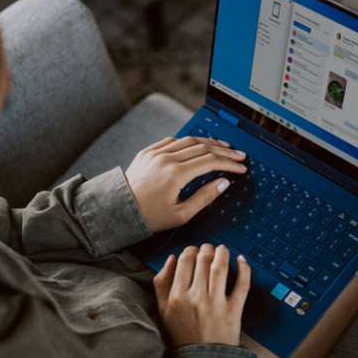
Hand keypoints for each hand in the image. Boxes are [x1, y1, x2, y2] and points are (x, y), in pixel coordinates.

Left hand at [124, 136, 246, 232]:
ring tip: (223, 146)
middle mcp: (166, 159)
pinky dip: (188, 141)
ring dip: (209, 142)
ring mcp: (156, 153)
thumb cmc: (148, 216)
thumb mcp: (181, 214)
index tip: (240, 168)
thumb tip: (223, 183)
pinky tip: (197, 144)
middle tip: (238, 155)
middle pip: (203, 147)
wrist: (117, 211)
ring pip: (189, 140)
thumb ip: (205, 197)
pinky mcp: (147, 152)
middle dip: (225, 151)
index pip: (211, 162)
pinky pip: (172, 141)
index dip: (229, 163)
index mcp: (176, 174)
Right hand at [153, 244, 250, 347]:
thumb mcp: (163, 310)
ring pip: (220, 268)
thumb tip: (171, 259)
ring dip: (222, 253)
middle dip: (206, 249)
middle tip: (209, 248)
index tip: (194, 251)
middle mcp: (196, 298)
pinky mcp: (233, 310)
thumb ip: (162, 283)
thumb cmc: (182, 334)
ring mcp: (216, 304)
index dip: (190, 250)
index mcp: (177, 297)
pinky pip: (242, 285)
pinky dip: (244, 269)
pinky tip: (241, 259)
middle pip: (203, 260)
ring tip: (222, 249)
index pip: (185, 261)